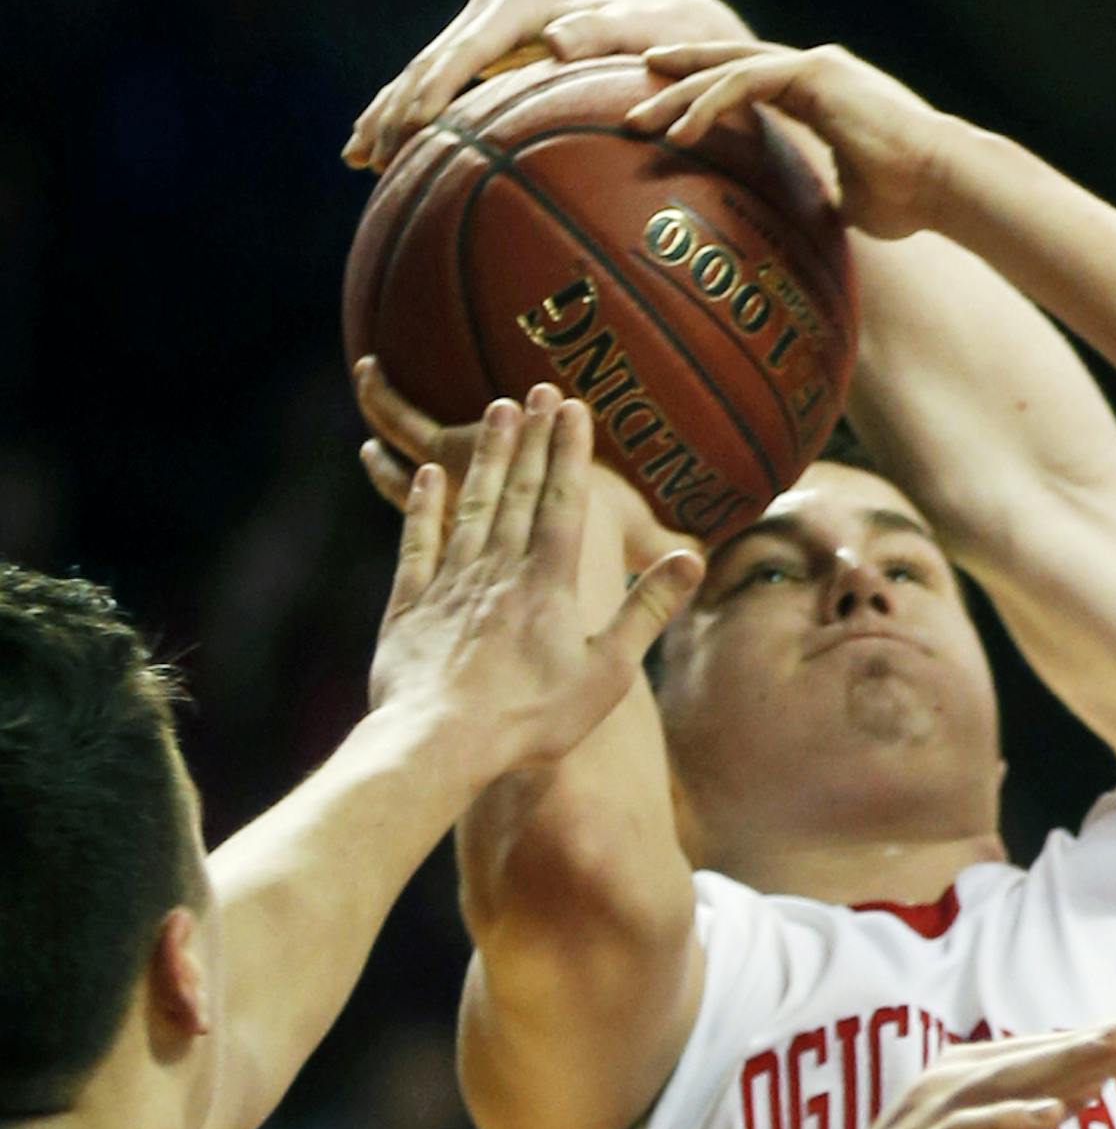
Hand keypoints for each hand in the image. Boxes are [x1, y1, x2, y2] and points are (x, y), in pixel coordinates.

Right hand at [347, 0, 750, 170]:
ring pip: (424, 74)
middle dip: (398, 109)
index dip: (436, 86)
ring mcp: (489, 34)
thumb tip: (560, 42)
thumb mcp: (645, 30)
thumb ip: (604, 33)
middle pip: (432, 62)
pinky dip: (408, 116)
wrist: (669, 20)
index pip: (468, 48)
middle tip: (373, 158)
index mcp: (526, 6)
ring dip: (389, 115)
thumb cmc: (663, 33)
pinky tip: (382, 151)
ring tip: (359, 158)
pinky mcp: (491, 56)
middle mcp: (497, 14)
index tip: (413, 127)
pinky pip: (440, 87)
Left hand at [368, 388, 701, 783]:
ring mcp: (451, 582)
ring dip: (489, 456)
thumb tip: (692, 560)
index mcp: (550, 584)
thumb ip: (647, 611)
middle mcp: (500, 569)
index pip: (566, 503)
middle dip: (534, 437)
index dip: (571, 453)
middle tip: (541, 387)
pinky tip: (431, 475)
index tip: (575, 407)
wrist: (442, 741)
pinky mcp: (410, 604)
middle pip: (521, 491)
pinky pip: (419, 541)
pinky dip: (425, 505)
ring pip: (474, 504)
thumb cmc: (532, 717)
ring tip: (498, 411)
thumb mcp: (606, 673)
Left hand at [632, 41, 962, 241]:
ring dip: (680, 93)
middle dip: (678, 79)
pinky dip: (710, 104)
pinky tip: (681, 130)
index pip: (748, 83)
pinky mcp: (815, 73)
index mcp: (818, 94)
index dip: (706, 91)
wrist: (944, 184)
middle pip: (728, 65)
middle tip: (633, 95)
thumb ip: (820, 198)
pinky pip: (746, 83)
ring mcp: (813, 66)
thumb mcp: (850, 202)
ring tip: (639, 118)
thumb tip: (802, 228)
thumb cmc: (908, 200)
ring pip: (728, 68)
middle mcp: (812, 69)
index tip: (666, 108)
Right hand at [788, 1007, 1115, 1128]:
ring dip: (1076, 1059)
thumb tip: (1089, 1090)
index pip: (1066, 1054)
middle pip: (1053, 1053)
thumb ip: (1031, 1124)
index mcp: (980, 1082)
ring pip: (1015, 1078)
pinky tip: (1052, 1114)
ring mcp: (933, 1119)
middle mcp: (958, 1084)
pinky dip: (1007, 1121)